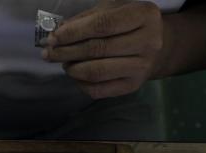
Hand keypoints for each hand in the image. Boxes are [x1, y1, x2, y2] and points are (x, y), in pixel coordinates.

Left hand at [42, 1, 164, 98]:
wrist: (156, 47)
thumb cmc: (128, 24)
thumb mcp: (112, 10)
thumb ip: (86, 19)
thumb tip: (58, 33)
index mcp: (144, 15)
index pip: (103, 24)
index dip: (74, 32)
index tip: (54, 37)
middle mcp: (148, 41)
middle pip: (98, 49)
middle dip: (67, 51)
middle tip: (49, 53)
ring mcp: (142, 67)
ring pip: (97, 72)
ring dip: (73, 69)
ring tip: (64, 63)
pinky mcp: (133, 86)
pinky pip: (99, 90)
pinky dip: (80, 83)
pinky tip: (75, 75)